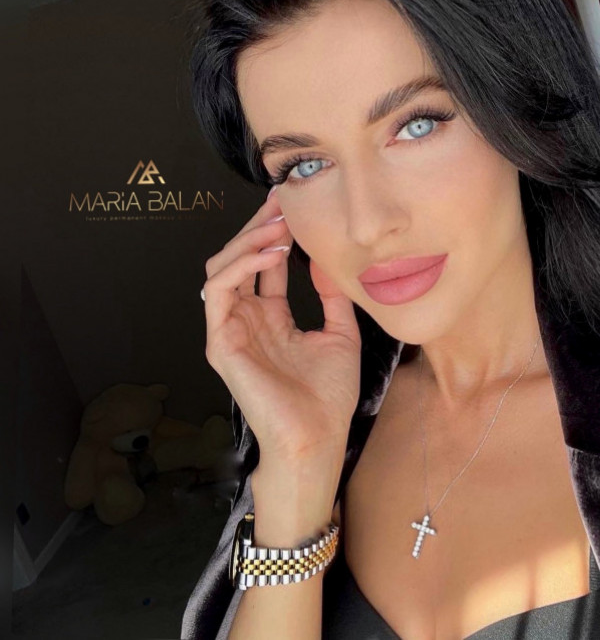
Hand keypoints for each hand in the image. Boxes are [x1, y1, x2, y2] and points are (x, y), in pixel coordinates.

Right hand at [202, 187, 361, 461]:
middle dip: (258, 227)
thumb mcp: (340, 334)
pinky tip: (271, 254)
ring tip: (278, 225)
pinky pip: (220, 291)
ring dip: (247, 240)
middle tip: (281, 201)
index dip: (274, 234)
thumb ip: (330, 296)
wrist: (318, 438)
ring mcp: (231, 331)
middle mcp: (247, 320)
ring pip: (222, 267)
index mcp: (271, 319)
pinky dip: (242, 265)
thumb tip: (322, 258)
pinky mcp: (221, 343)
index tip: (293, 206)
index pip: (263, 266)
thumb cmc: (328, 396)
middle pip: (239, 259)